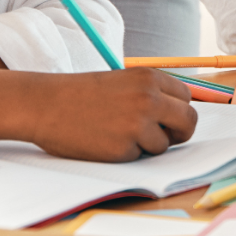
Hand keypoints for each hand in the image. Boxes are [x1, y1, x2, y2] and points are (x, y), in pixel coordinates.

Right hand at [21, 68, 198, 160]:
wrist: (47, 105)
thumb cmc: (82, 94)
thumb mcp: (122, 82)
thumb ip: (150, 94)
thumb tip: (179, 115)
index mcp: (149, 78)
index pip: (186, 98)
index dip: (178, 111)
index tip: (168, 119)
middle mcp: (148, 98)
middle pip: (188, 122)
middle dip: (179, 133)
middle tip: (163, 136)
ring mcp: (137, 124)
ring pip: (165, 145)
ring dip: (148, 145)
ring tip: (119, 133)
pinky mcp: (123, 149)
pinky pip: (140, 157)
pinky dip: (128, 154)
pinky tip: (106, 141)